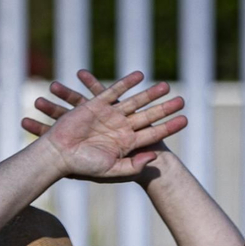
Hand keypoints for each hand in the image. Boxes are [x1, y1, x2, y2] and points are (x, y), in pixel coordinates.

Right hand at [23, 71, 186, 180]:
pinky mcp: (96, 105)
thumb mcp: (112, 170)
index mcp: (127, 144)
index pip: (153, 133)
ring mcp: (110, 116)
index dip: (169, 126)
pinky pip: (114, 91)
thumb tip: (155, 155)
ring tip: (166, 86)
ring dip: (150, 94)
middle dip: (165, 108)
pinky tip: (139, 75)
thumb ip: (134, 165)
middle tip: (182, 100)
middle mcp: (122, 128)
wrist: (59, 154)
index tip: (185, 120)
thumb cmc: (84, 166)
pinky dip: (126, 83)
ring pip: (135, 101)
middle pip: (148, 116)